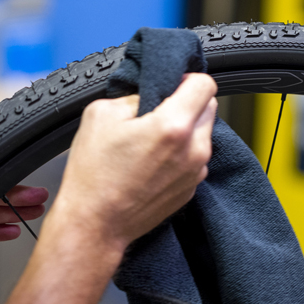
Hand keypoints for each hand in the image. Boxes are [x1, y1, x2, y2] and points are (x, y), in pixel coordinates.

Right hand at [45, 73, 217, 254]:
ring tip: (152, 140)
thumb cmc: (94, 175)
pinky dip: (182, 152)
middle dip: (187, 102)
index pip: (205, 84)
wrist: (95, 225)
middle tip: (157, 111)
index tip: (171, 84)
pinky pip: (196, 157)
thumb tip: (151, 90)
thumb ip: (134, 93)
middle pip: (209, 106)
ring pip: (204, 132)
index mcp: (173, 126)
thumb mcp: (102, 114)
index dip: (186, 78)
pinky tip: (153, 161)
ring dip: (185, 128)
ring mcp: (196, 171)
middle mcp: (194, 149)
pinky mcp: (192, 188)